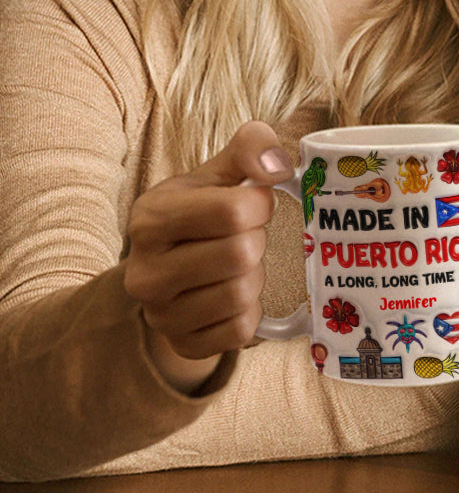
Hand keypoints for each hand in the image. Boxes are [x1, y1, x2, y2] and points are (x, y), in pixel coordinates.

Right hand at [124, 121, 293, 391]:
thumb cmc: (201, 213)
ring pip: (243, 294)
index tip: (254, 204)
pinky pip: (241, 331)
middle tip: (244, 237)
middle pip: (241, 254)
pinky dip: (251, 311)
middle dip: (256, 241)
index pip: (232, 211)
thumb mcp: (218, 173)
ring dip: (255, 276)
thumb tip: (279, 165)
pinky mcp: (182, 344)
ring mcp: (160, 315)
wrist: (169, 270)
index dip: (259, 205)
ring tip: (237, 265)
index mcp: (150, 218)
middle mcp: (144, 271)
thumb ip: (250, 148)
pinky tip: (235, 295)